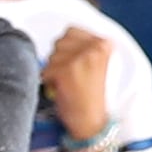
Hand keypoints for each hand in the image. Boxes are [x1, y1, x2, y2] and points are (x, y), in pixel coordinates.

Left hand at [45, 30, 115, 144]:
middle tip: (71, 76)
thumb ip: (82, 47)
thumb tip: (60, 38)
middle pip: (59, 42)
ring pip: (51, 56)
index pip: (72, 31)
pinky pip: (45, 70)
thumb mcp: (95, 64)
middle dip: (59, 59)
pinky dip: (49, 81)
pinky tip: (61, 90)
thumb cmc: (90, 94)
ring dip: (53, 70)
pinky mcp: (67, 69)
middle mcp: (96, 46)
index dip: (66, 49)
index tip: (72, 64)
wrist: (92, 121)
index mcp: (105, 43)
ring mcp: (82, 57)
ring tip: (68, 83)